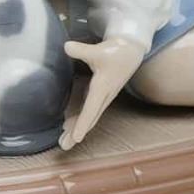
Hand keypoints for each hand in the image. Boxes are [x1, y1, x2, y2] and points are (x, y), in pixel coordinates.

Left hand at [59, 35, 146, 149]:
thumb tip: (66, 47)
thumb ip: (81, 50)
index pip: (91, 109)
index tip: (77, 138)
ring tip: (64, 141)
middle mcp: (103, 96)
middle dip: (77, 133)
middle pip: (89, 118)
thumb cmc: (115, 51)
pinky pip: (89, 110)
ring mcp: (102, 96)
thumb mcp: (98, 50)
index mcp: (103, 88)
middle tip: (64, 146)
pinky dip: (80, 119)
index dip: (83, 123)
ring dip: (77, 129)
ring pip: (89, 116)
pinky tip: (68, 125)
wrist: (130, 51)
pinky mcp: (100, 93)